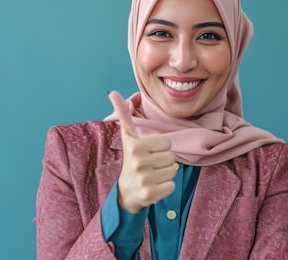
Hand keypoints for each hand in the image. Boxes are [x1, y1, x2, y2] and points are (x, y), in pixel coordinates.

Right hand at [108, 91, 178, 213]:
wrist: (126, 192)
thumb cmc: (131, 160)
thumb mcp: (128, 138)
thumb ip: (124, 116)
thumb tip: (113, 92)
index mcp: (135, 146)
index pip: (167, 142)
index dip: (160, 147)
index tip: (148, 152)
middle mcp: (139, 162)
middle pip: (172, 157)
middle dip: (164, 161)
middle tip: (151, 165)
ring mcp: (145, 180)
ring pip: (174, 170)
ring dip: (166, 173)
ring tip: (153, 175)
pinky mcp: (151, 195)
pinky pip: (172, 186)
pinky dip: (166, 187)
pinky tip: (154, 186)